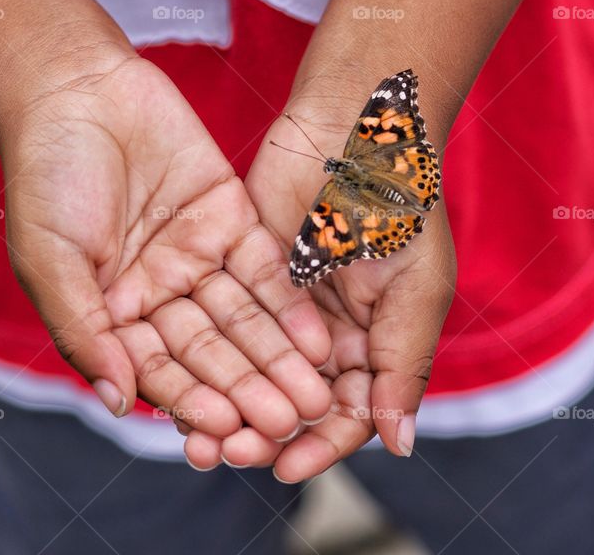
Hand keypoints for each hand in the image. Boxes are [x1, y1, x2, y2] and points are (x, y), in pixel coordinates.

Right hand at [0, 52, 332, 444]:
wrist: (76, 87)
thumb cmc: (45, 175)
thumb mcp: (50, 260)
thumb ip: (85, 331)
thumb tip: (119, 401)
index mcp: (114, 314)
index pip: (162, 371)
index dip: (197, 402)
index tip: (233, 432)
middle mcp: (162, 294)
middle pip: (214, 352)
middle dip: (252, 388)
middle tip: (291, 421)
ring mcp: (200, 258)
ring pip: (246, 319)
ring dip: (280, 358)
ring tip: (314, 395)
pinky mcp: (232, 219)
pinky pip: (266, 269)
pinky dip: (290, 305)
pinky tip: (316, 340)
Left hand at [183, 100, 455, 480]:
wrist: (356, 128)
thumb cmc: (403, 209)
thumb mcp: (416, 291)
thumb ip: (404, 366)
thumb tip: (401, 447)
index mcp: (378, 346)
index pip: (348, 414)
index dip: (318, 444)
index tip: (284, 465)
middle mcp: (331, 336)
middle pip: (292, 403)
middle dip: (261, 430)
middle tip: (227, 450)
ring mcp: (288, 309)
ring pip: (254, 375)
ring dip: (227, 405)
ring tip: (196, 434)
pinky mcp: (249, 277)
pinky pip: (226, 330)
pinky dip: (206, 359)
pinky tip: (177, 382)